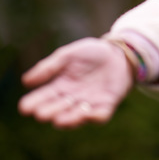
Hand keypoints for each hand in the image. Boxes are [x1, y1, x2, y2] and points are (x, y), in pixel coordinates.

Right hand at [18, 37, 133, 127]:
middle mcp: (72, 99)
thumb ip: (50, 66)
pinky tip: (88, 112)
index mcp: (61, 86)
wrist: (119, 53)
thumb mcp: (69, 54)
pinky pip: (100, 116)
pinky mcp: (107, 105)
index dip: (34, 103)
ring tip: (60, 118)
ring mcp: (89, 104)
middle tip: (42, 113)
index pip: (44, 98)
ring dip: (69, 119)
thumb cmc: (92, 53)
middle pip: (57, 110)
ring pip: (76, 118)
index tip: (25, 106)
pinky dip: (94, 116)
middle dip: (49, 112)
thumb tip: (25, 80)